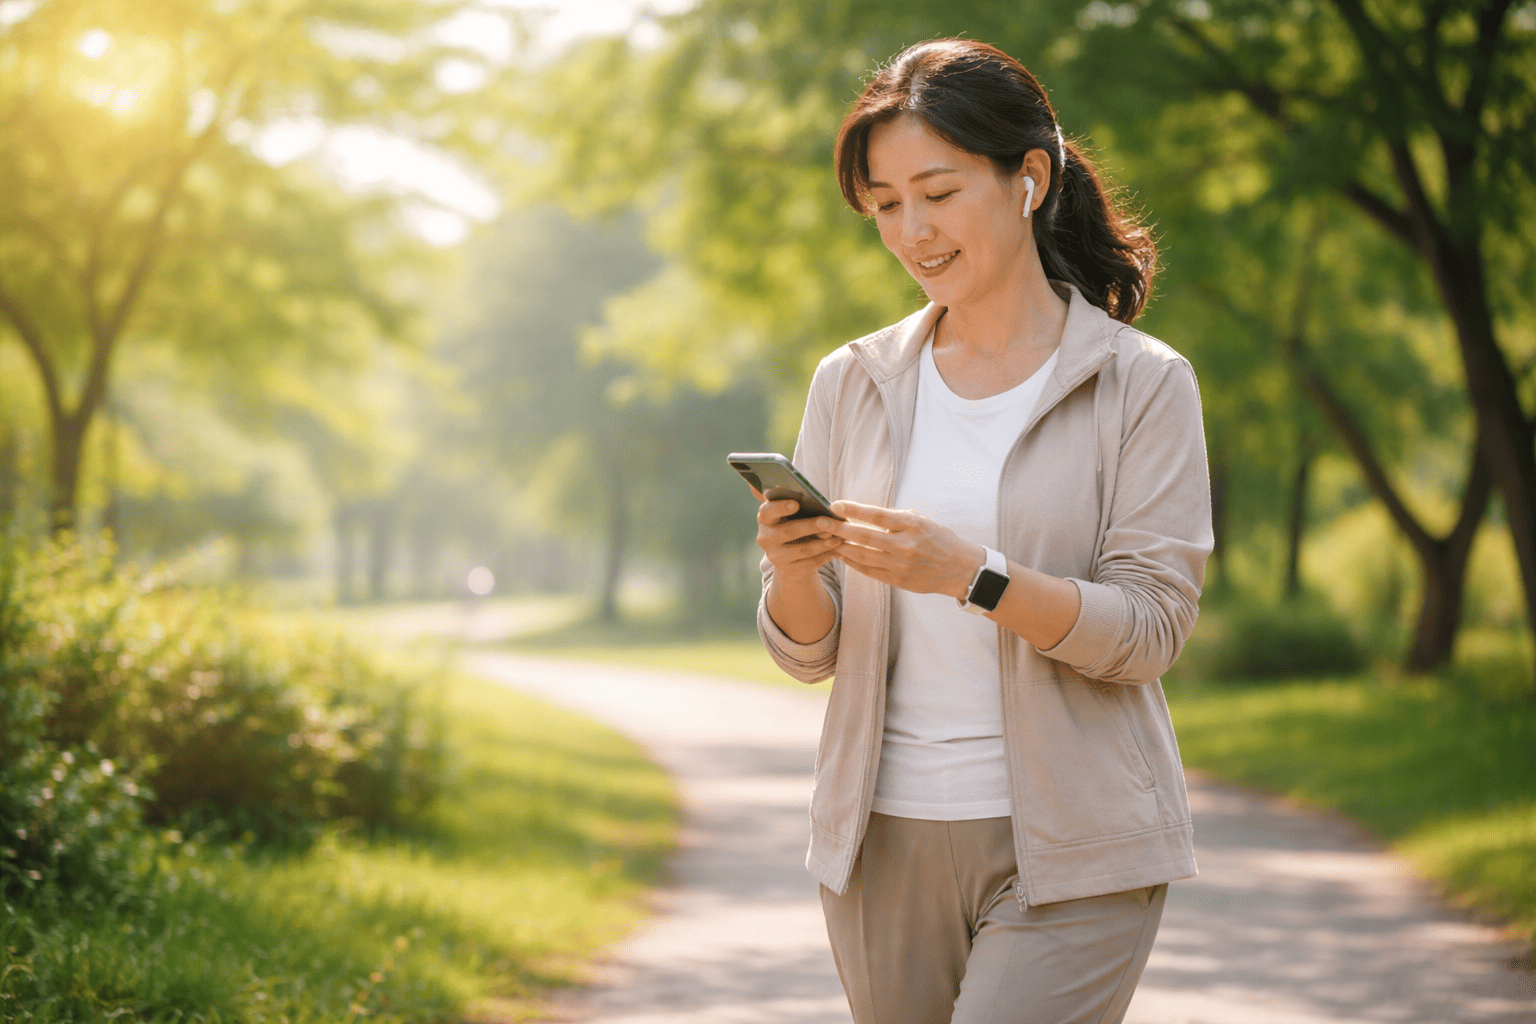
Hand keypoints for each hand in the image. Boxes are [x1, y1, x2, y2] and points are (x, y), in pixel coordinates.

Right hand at [753, 487, 841, 582]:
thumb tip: (812, 498)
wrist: (791, 554)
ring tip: (839, 537)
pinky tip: (837, 550)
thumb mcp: (792, 514)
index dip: (781, 507)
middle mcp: (765, 538)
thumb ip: (797, 503)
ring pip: (803, 549)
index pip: (767, 511)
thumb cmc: (795, 523)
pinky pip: (810, 563)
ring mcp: (775, 556)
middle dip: (811, 526)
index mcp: (765, 518)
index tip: (796, 503)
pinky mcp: (788, 570)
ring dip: (823, 543)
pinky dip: (826, 556)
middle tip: (828, 521)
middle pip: (789, 531)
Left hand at [823, 500, 983, 599]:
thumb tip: (862, 514)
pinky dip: (853, 562)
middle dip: (838, 529)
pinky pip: (868, 570)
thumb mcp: (920, 520)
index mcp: (911, 525)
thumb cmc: (938, 539)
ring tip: (826, 538)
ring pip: (862, 555)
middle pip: (863, 536)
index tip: (835, 505)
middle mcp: (904, 545)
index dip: (853, 509)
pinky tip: (842, 555)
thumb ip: (893, 518)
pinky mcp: (897, 580)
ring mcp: (900, 564)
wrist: (959, 569)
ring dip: (841, 546)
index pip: (876, 515)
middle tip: (819, 522)